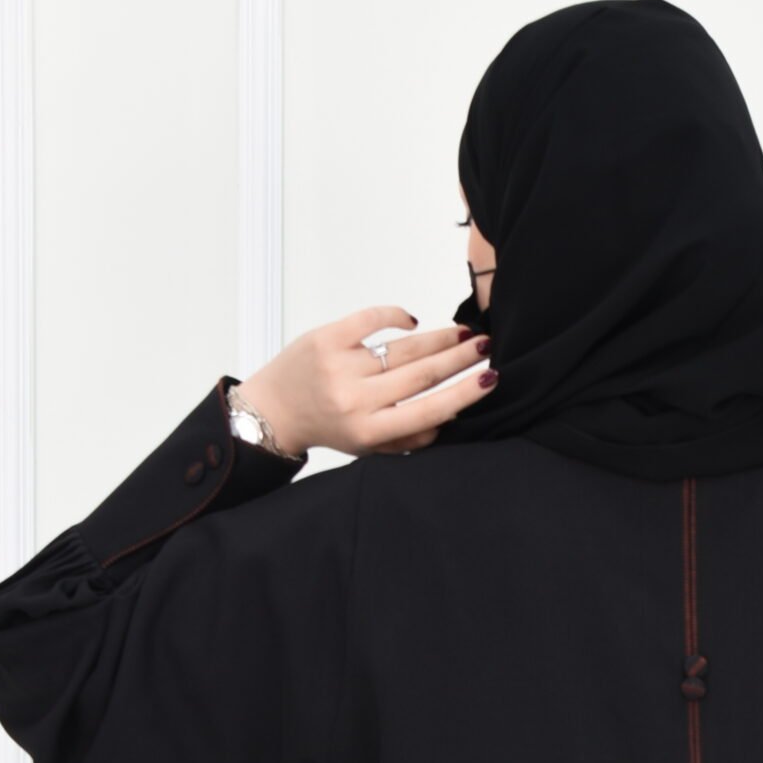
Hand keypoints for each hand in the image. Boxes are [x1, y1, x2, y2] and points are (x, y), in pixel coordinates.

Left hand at [237, 304, 494, 457]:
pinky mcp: (326, 339)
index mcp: (370, 430)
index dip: (464, 393)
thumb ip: (408, 437)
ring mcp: (341, 366)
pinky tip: (413, 320)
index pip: (429, 409)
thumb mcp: (368, 447)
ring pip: (403, 348)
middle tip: (488, 345)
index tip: (490, 378)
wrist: (273, 411)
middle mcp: (357, 400)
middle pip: (422, 373)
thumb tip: (448, 416)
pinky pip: (370, 319)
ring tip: (465, 332)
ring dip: (439, 338)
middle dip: (461, 357)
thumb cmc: (328, 427)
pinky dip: (395, 315)